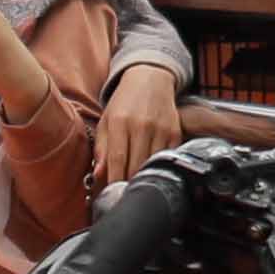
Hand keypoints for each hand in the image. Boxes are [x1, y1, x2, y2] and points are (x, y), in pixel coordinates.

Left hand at [88, 56, 185, 189]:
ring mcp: (161, 129)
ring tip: (136, 185)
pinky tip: (151, 171)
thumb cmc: (124, 102)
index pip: (117, 159)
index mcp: (120, 122)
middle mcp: (141, 125)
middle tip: (122, 194)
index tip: (112, 194)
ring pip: (152, 164)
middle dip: (128, 183)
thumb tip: (99, 174)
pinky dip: (158, 167)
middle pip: (135, 165)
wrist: (150, 79)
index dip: (114, 181)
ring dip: (143, 178)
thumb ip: (101, 148)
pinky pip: (166, 158)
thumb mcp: (106, 121)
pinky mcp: (175, 132)